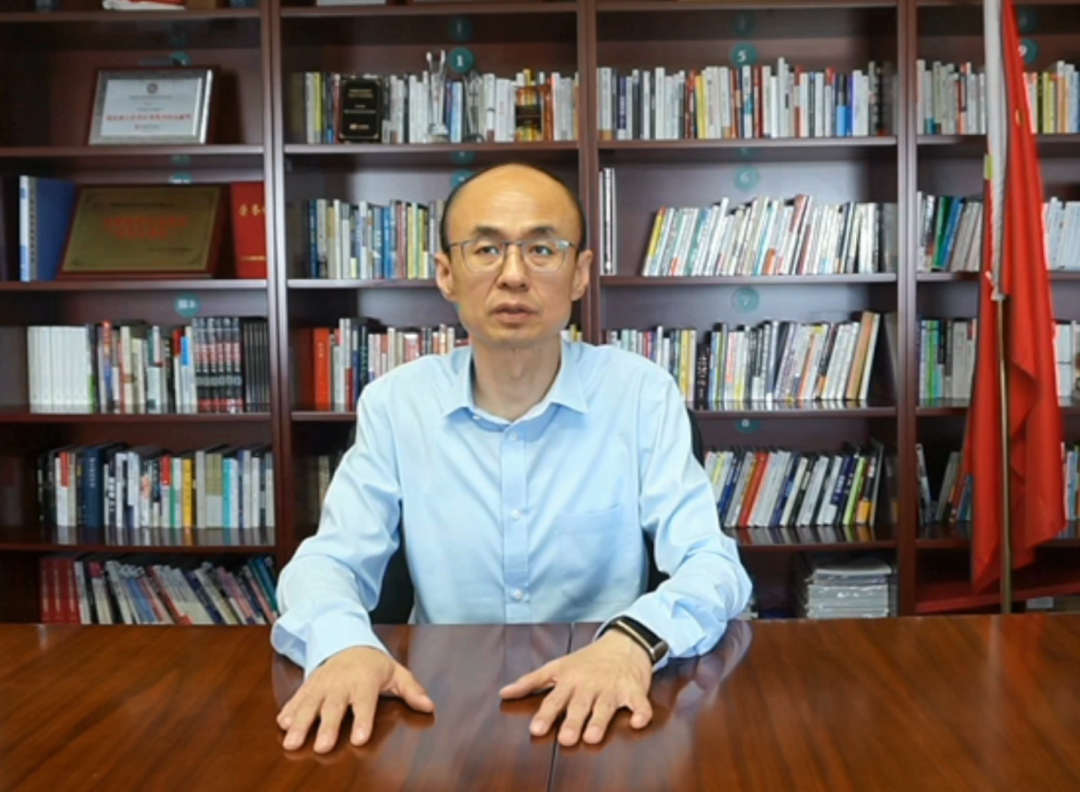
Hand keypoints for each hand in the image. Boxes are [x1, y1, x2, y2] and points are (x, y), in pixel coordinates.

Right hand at [276, 646, 434, 752]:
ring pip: (310, 704)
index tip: (361, 739)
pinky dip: (289, 710)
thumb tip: (428, 706)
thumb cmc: (373, 664)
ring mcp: (322, 684)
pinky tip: (282, 724)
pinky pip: (297, 698)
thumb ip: (411, 690)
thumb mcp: (396, 672)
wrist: (346, 640)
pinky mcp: (308, 685)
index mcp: (364, 681)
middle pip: (334, 707)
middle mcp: (341, 683)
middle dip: (327, 727)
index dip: (363, 720)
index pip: (365, 702)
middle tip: (322, 747)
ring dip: (300, 724)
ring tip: (291, 742)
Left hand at [499, 630, 653, 745]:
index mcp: (570, 681)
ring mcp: (612, 687)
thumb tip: (503, 693)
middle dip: (573, 721)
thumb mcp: (557, 666)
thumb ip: (531, 681)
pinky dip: (641, 712)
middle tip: (565, 739)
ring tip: (592, 737)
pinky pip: (639, 702)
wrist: (623, 643)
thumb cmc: (587, 660)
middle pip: (580, 705)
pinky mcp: (634, 690)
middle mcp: (590, 685)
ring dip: (599, 720)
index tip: (536, 730)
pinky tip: (639, 721)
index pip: (554, 700)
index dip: (545, 715)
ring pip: (605, 706)